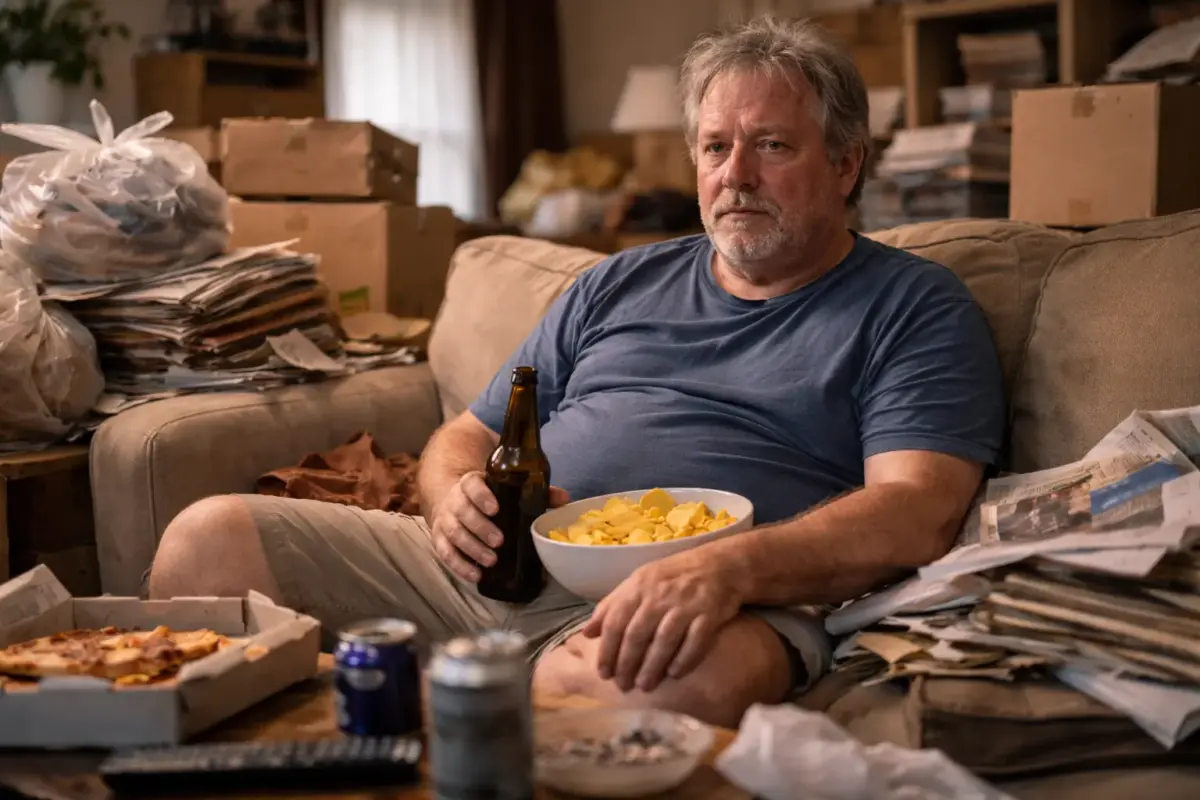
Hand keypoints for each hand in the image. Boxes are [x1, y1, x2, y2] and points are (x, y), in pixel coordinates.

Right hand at [430, 471, 568, 581]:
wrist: (452, 499)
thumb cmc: (488, 497)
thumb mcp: (506, 489)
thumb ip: (535, 493)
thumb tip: (564, 499)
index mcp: (471, 484)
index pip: (472, 486)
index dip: (481, 496)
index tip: (495, 508)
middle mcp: (454, 501)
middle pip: (463, 512)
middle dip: (480, 527)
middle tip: (500, 541)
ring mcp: (445, 520)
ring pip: (454, 533)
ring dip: (472, 548)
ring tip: (492, 561)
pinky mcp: (439, 539)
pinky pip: (445, 553)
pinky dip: (459, 566)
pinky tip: (475, 576)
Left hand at [581, 548, 741, 692]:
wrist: (721, 565)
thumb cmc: (673, 577)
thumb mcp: (639, 582)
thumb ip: (612, 605)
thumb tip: (587, 633)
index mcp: (639, 586)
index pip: (615, 621)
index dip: (607, 649)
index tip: (603, 673)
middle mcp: (660, 595)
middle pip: (637, 634)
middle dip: (627, 664)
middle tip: (623, 686)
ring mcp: (685, 604)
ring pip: (664, 640)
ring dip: (652, 666)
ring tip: (645, 686)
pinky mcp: (710, 613)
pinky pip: (695, 641)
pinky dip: (684, 659)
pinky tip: (674, 674)